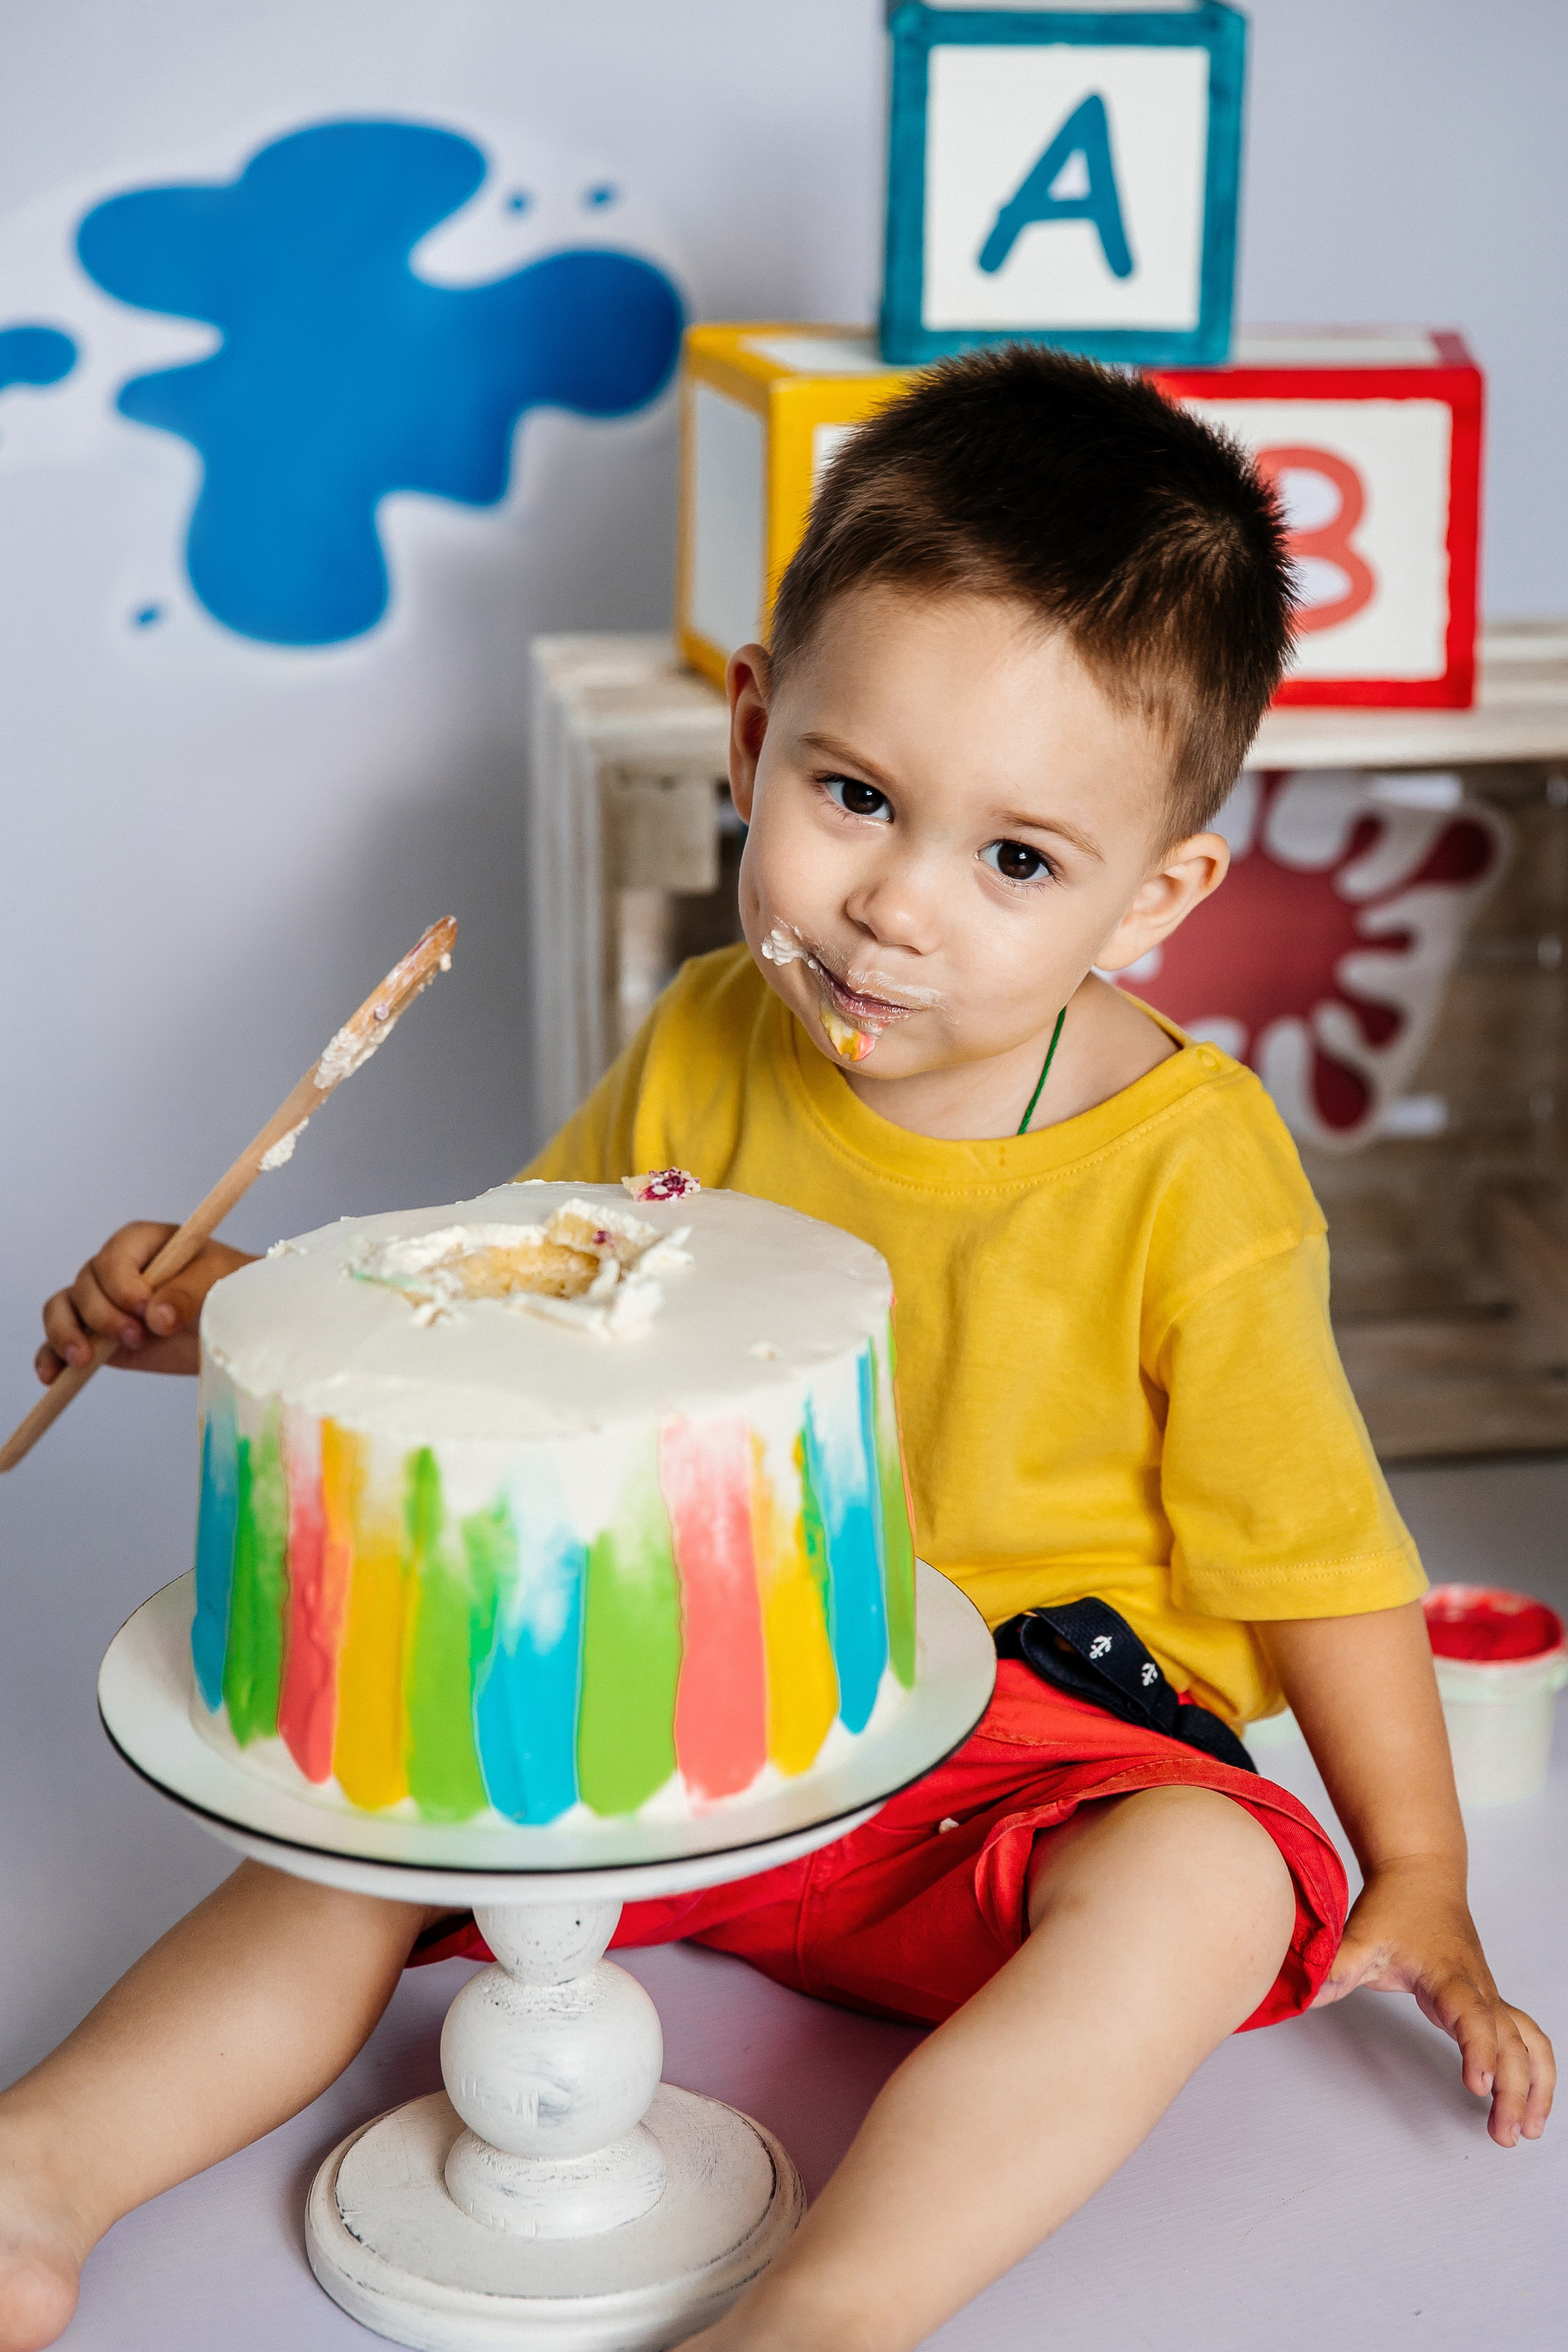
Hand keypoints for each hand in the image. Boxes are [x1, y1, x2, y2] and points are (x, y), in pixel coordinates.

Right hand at [37, 1223, 256, 1382]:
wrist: (233, 1326)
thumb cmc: (230, 1291)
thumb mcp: (217, 1284)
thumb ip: (187, 1294)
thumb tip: (156, 1316)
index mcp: (142, 1243)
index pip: (113, 1258)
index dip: (122, 1285)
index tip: (145, 1308)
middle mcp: (114, 1269)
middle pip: (85, 1286)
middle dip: (103, 1315)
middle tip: (136, 1337)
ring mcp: (101, 1302)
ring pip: (63, 1308)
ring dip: (67, 1334)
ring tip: (84, 1360)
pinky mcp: (96, 1335)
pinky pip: (60, 1340)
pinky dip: (51, 1356)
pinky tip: (52, 1376)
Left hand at [1313, 1856, 1554, 2146]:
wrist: (1422, 1875)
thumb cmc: (1396, 1905)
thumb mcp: (1361, 1935)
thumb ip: (1336, 1968)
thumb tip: (1306, 1997)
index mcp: (1449, 1976)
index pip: (1473, 2018)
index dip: (1480, 2052)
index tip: (1479, 2085)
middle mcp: (1478, 1989)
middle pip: (1510, 2043)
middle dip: (1513, 2090)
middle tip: (1501, 2133)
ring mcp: (1488, 1995)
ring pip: (1529, 2043)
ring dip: (1536, 2085)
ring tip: (1528, 2128)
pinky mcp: (1488, 2001)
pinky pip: (1526, 2036)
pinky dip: (1536, 2069)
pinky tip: (1529, 2099)